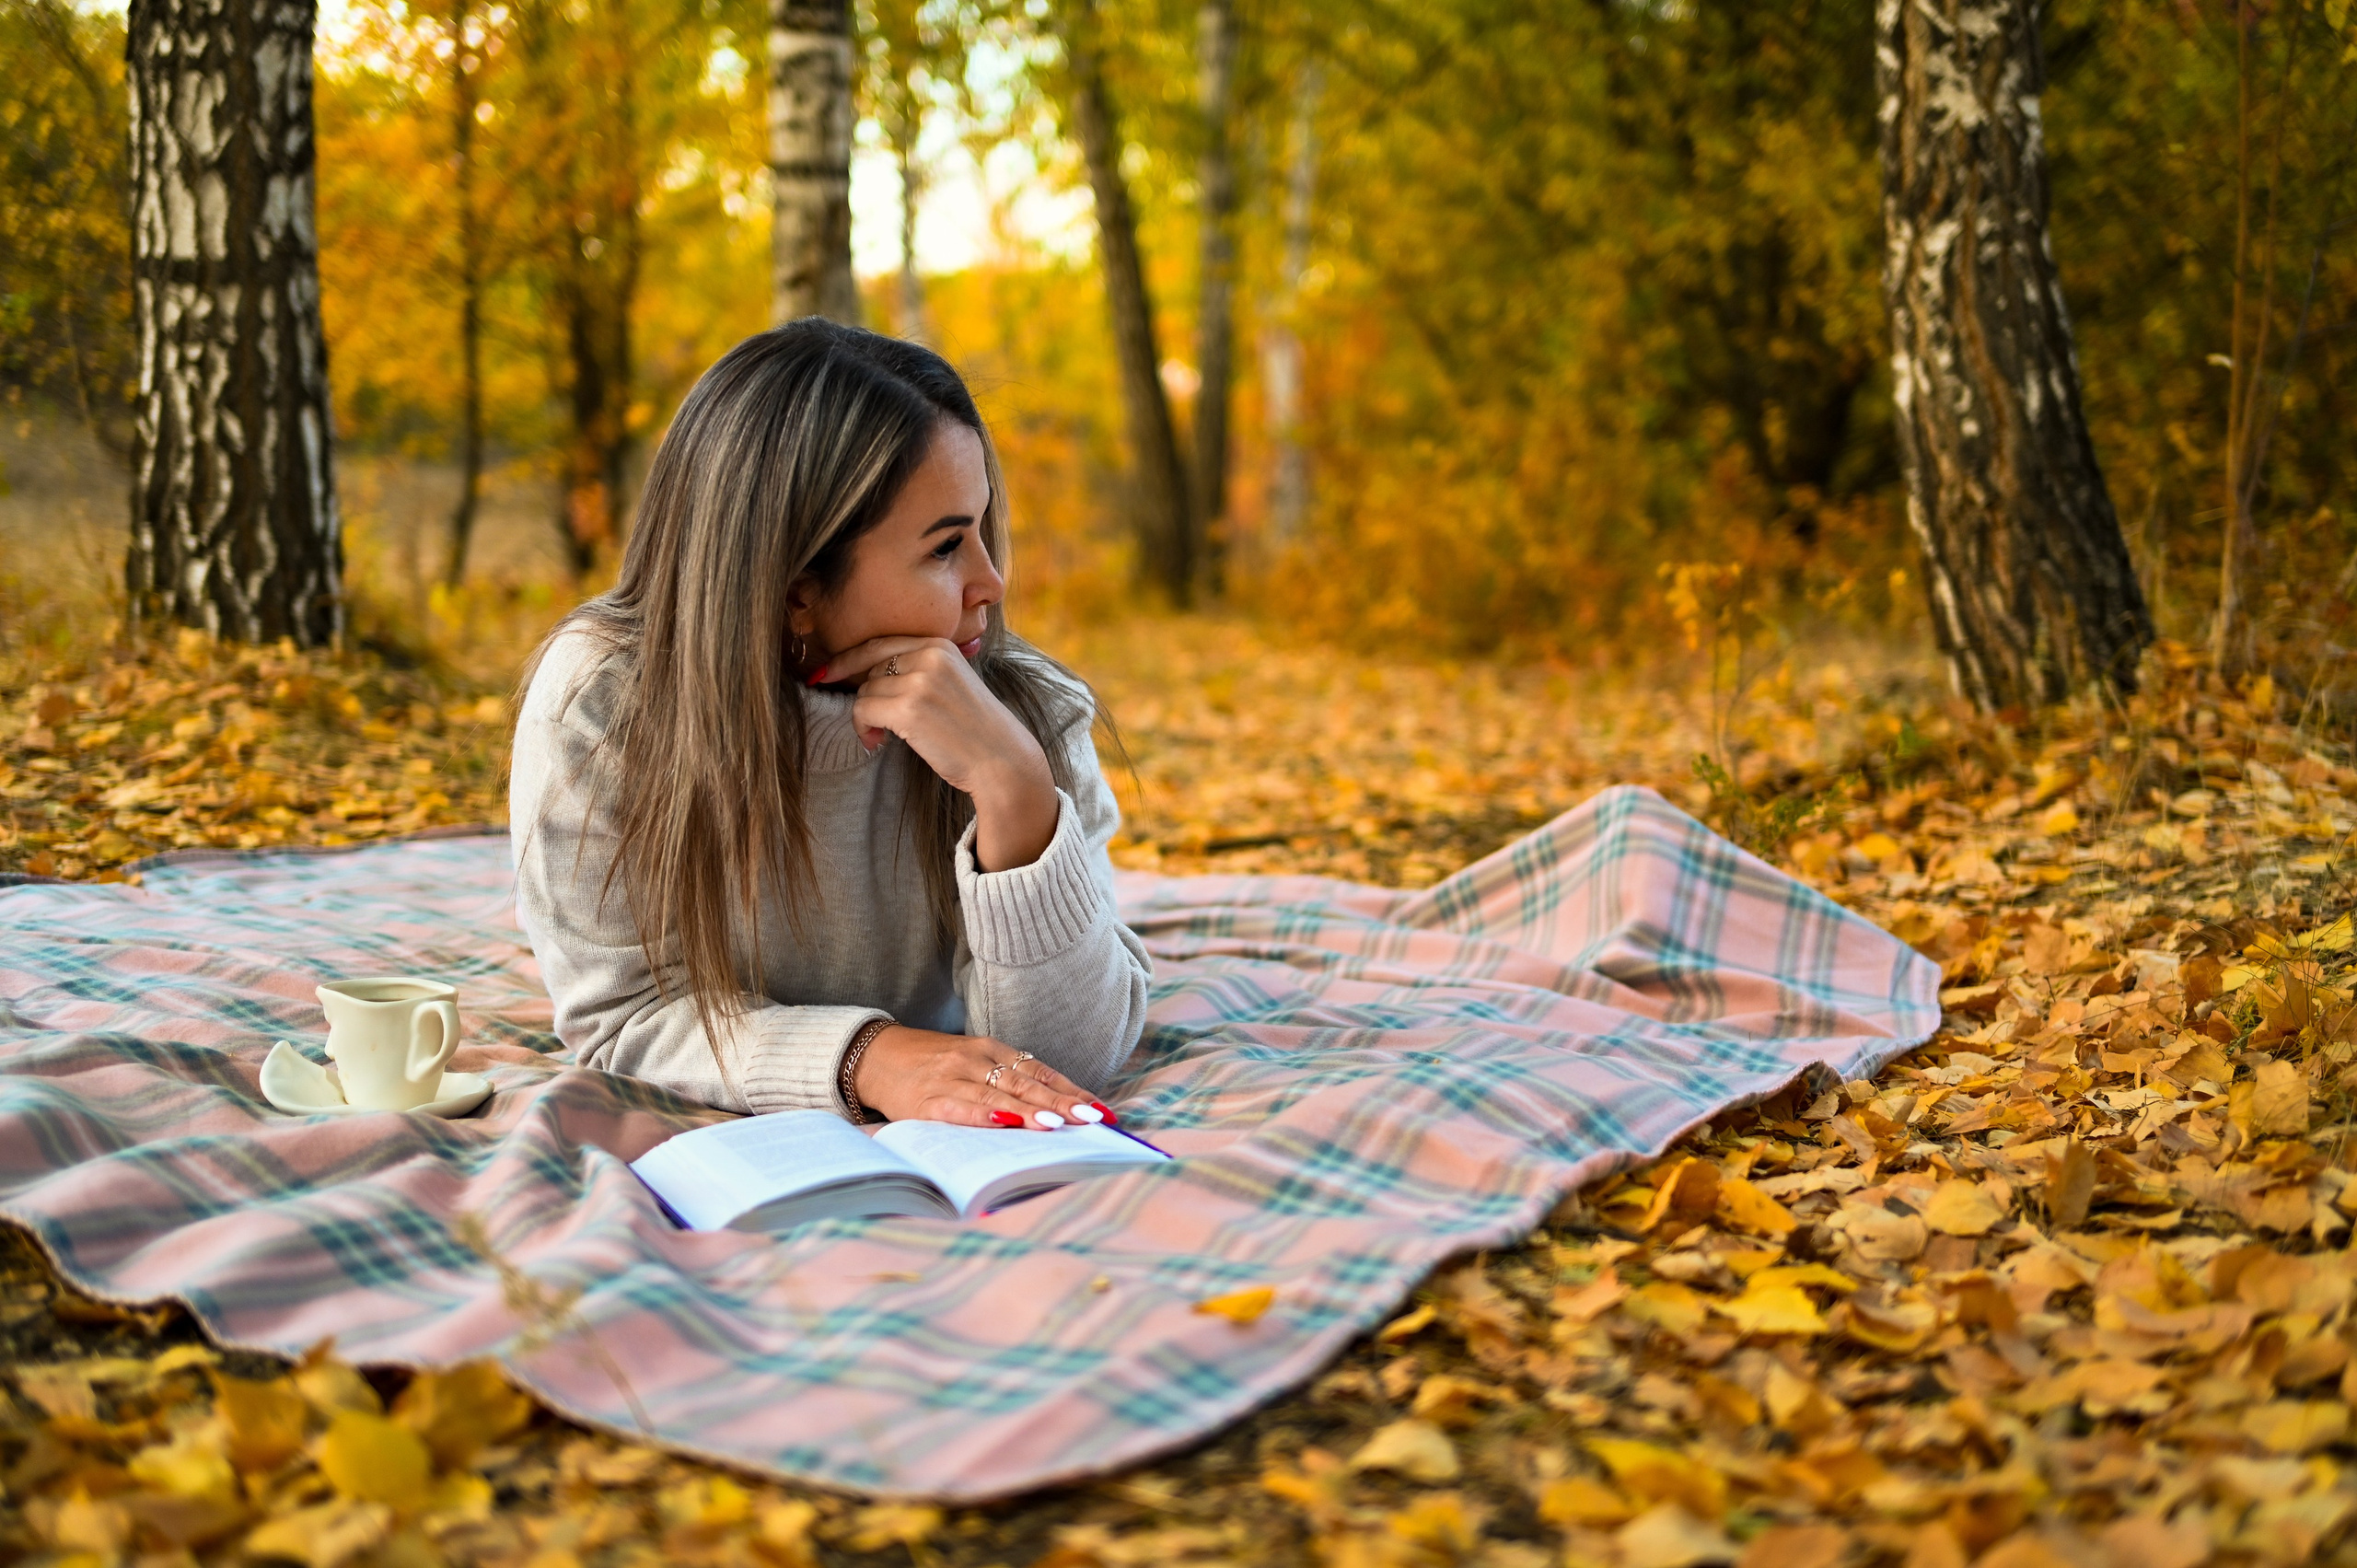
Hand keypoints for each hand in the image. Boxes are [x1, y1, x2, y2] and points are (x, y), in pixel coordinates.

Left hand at [818, 636, 1059, 870]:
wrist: (1002, 760)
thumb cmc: (975, 730)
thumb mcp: (952, 683)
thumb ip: (919, 670)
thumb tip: (865, 676)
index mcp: (940, 645)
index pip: (880, 643)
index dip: (849, 658)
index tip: (827, 672)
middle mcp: (930, 656)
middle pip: (869, 667)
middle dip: (861, 694)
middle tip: (867, 722)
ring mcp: (920, 681)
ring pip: (864, 690)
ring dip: (865, 717)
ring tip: (881, 736)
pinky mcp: (910, 709)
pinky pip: (863, 710)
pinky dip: (863, 728)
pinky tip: (876, 742)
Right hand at [852, 1025, 1107, 1127]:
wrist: (876, 1056)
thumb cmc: (934, 1066)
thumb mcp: (973, 1062)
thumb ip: (1007, 1080)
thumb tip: (1055, 1109)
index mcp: (991, 1050)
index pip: (1040, 1071)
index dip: (1071, 1090)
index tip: (1101, 1109)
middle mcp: (975, 1060)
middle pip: (1026, 1084)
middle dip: (1062, 1104)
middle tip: (1092, 1119)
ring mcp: (951, 1078)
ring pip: (998, 1096)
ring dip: (1029, 1111)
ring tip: (1057, 1125)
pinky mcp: (926, 1100)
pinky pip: (959, 1109)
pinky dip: (983, 1116)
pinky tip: (1004, 1123)